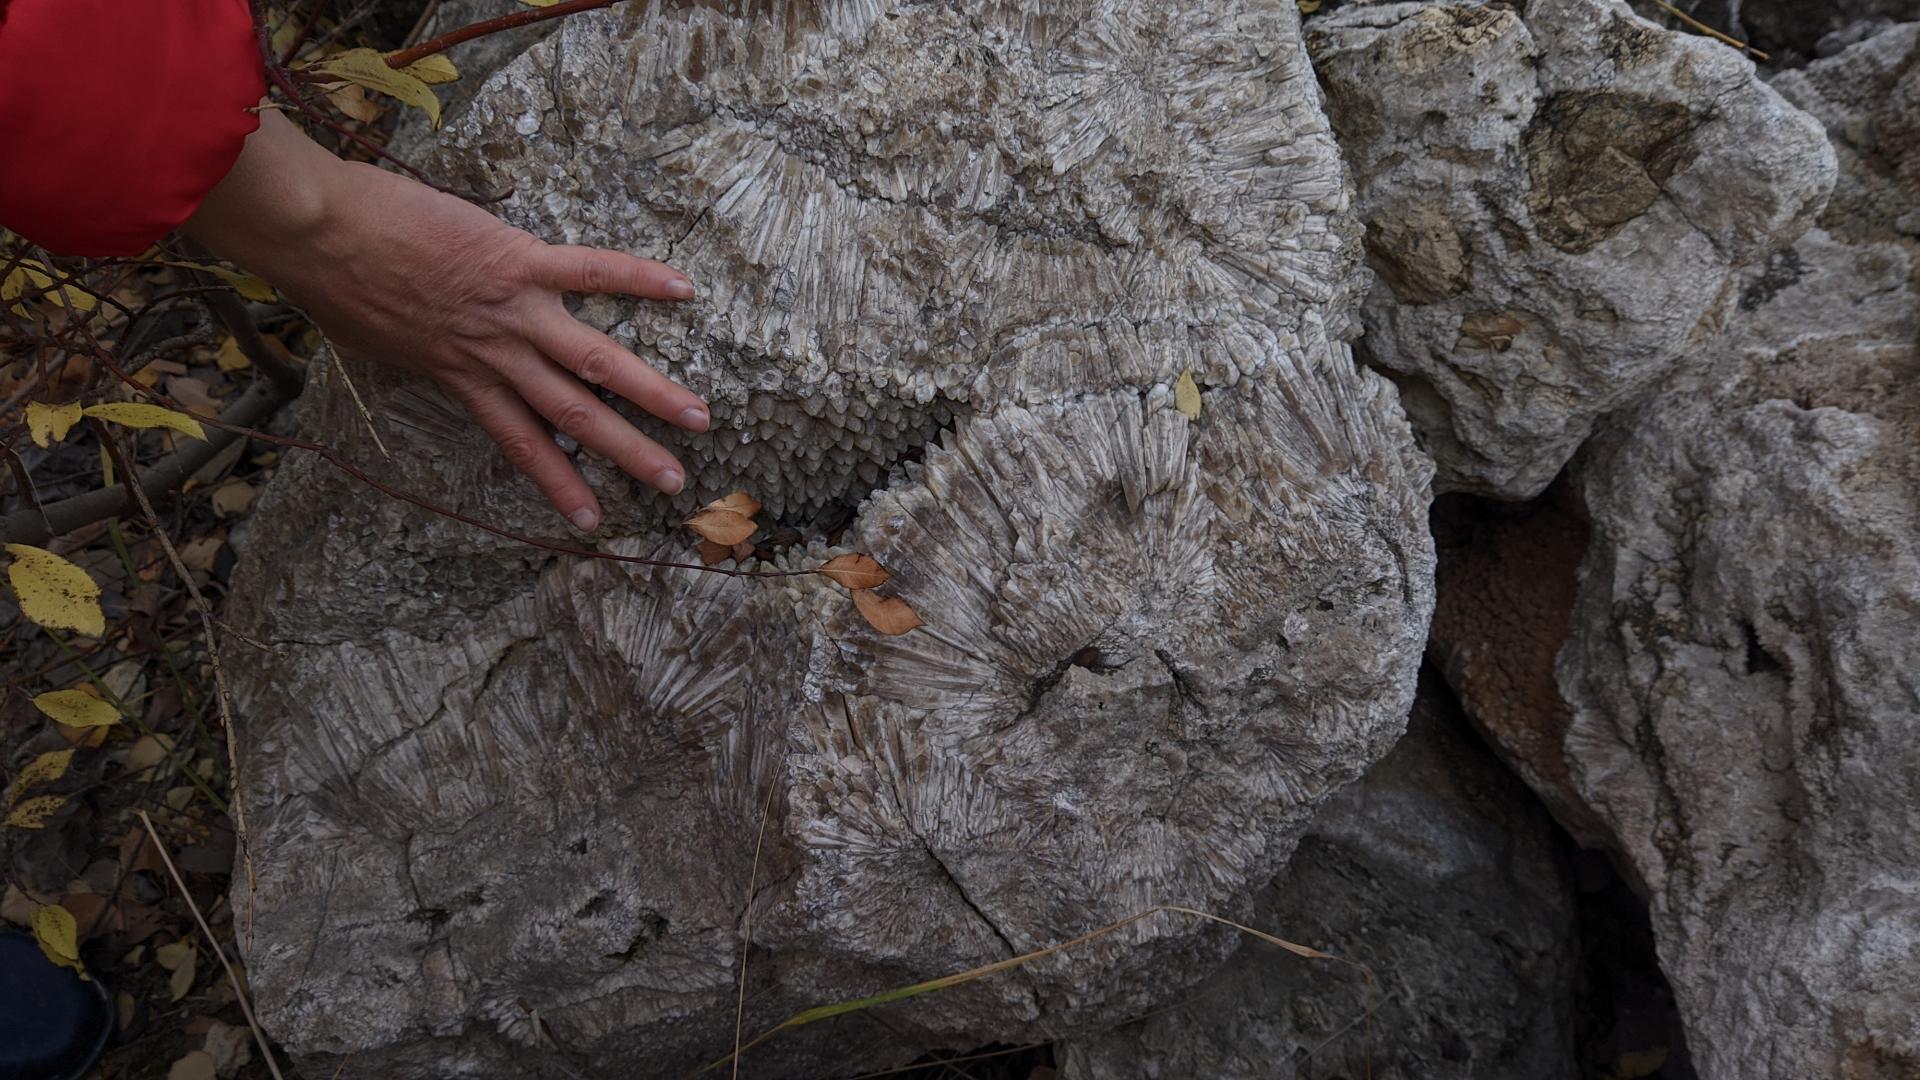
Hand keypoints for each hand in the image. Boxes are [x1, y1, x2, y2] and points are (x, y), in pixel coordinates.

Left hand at [184, 111, 707, 531]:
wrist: (317, 234)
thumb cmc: (331, 283)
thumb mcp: (372, 342)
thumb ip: (412, 353)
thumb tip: (422, 354)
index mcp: (463, 376)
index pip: (521, 440)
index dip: (559, 481)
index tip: (591, 520)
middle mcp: (496, 355)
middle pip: (574, 414)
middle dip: (627, 451)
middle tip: (673, 481)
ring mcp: (513, 309)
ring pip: (596, 361)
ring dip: (652, 392)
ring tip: (698, 418)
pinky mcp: (518, 260)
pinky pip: (589, 270)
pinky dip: (637, 278)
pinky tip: (683, 289)